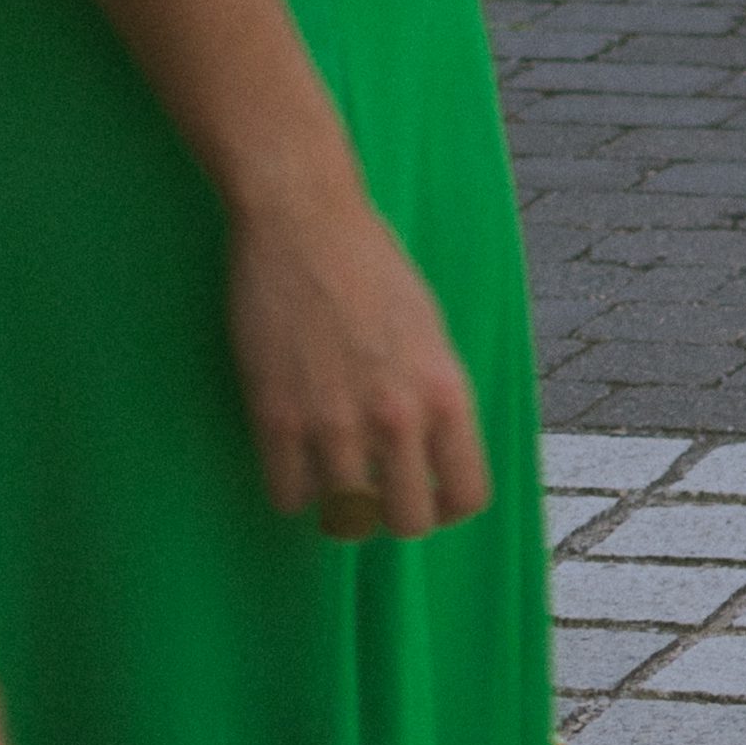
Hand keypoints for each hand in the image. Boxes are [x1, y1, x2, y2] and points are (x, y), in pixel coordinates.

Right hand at [228, 182, 490, 539]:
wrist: (305, 222)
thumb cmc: (371, 266)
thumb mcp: (430, 330)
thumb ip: (434, 395)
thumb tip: (432, 453)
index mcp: (446, 391)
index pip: (467, 494)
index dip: (448, 508)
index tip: (428, 499)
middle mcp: (398, 415)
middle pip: (408, 522)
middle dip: (392, 515)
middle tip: (374, 493)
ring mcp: (335, 422)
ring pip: (345, 518)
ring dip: (338, 505)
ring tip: (330, 472)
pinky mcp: (277, 418)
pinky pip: (287, 496)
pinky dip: (291, 489)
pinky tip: (292, 460)